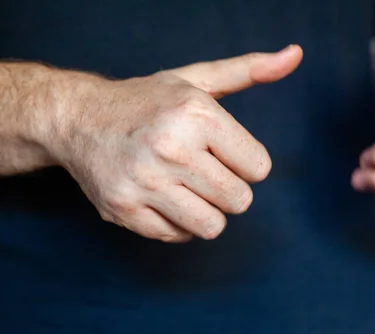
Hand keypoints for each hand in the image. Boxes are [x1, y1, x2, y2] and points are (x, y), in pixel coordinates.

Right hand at [52, 45, 302, 241]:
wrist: (77, 119)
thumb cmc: (147, 101)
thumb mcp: (198, 79)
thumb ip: (249, 70)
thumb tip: (295, 54)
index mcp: (197, 115)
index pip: (260, 168)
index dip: (246, 162)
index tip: (224, 152)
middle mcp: (171, 148)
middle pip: (240, 201)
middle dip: (229, 189)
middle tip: (203, 171)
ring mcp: (145, 182)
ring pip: (212, 226)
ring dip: (206, 211)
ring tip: (185, 187)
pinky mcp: (124, 210)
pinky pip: (178, 237)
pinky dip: (176, 223)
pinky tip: (161, 198)